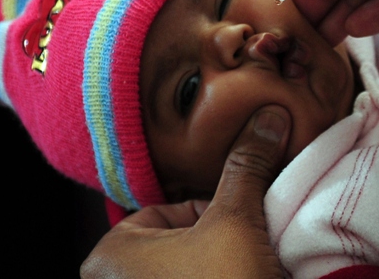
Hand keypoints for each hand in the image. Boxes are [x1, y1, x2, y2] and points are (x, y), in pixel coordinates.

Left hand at [80, 105, 290, 278]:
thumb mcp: (234, 222)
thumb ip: (246, 165)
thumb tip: (268, 115)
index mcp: (110, 255)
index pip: (175, 209)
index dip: (216, 215)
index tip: (237, 236)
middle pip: (184, 240)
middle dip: (220, 244)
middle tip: (241, 261)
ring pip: (192, 267)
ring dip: (223, 266)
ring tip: (242, 274)